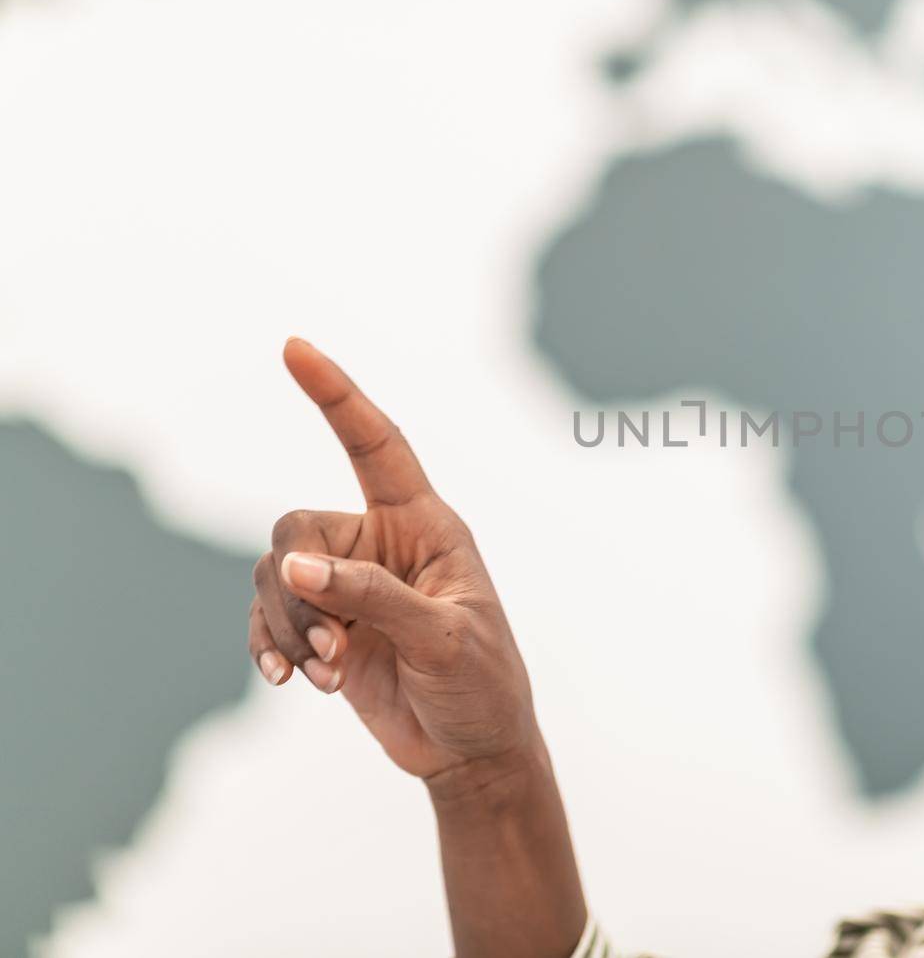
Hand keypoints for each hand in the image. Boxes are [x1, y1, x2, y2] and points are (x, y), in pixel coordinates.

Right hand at [246, 337, 537, 787]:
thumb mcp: (441, 637)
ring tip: (323, 674)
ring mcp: (347, 586)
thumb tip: (292, 565)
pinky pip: (268, 615)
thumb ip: (372, 597)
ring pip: (274, 576)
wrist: (473, 751)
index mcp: (425, 526)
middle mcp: (381, 544)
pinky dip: (269, 645)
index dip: (337, 395)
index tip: (294, 348)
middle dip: (296, 587)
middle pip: (296, 529)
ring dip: (286, 627)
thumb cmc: (480, 685)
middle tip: (332, 646)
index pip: (376, 446)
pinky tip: (287, 681)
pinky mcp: (325, 627)